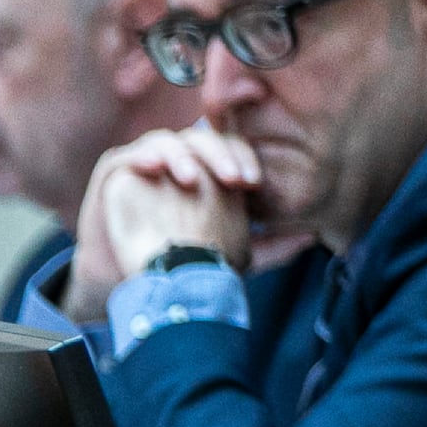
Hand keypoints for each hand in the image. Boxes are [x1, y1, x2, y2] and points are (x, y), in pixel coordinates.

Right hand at [73, 126, 262, 306]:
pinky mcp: (116, 173)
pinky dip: (142, 157)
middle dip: (218, 156)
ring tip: (189, 179)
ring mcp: (147, 164)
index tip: (253, 186)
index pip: (231, 149)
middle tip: (230, 180)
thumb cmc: (182, 267)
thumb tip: (311, 236)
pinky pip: (127, 155)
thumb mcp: (233, 258)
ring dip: (181, 156)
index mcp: (209, 171)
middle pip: (202, 140)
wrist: (133, 285)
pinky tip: (154, 168)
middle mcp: (180, 161)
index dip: (244, 159)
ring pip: (166, 141)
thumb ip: (271, 247)